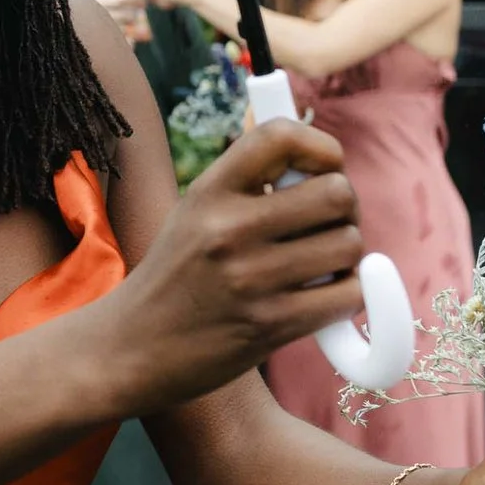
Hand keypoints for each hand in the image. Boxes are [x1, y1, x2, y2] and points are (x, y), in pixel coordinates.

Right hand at [97, 118, 364, 415]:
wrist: (134, 348)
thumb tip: (324, 160)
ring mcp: (251, 278)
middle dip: (344, 210)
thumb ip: (248, 184)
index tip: (326, 167)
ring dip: (346, 258)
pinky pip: (347, 296)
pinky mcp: (271, 325)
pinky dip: (344, 297)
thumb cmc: (176, 276)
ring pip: (350, 245)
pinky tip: (318, 300)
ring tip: (317, 267)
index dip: (322, 146)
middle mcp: (228, 228)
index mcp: (209, 192)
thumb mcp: (195, 213)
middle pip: (336, 193)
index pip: (281, 135)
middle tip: (324, 227)